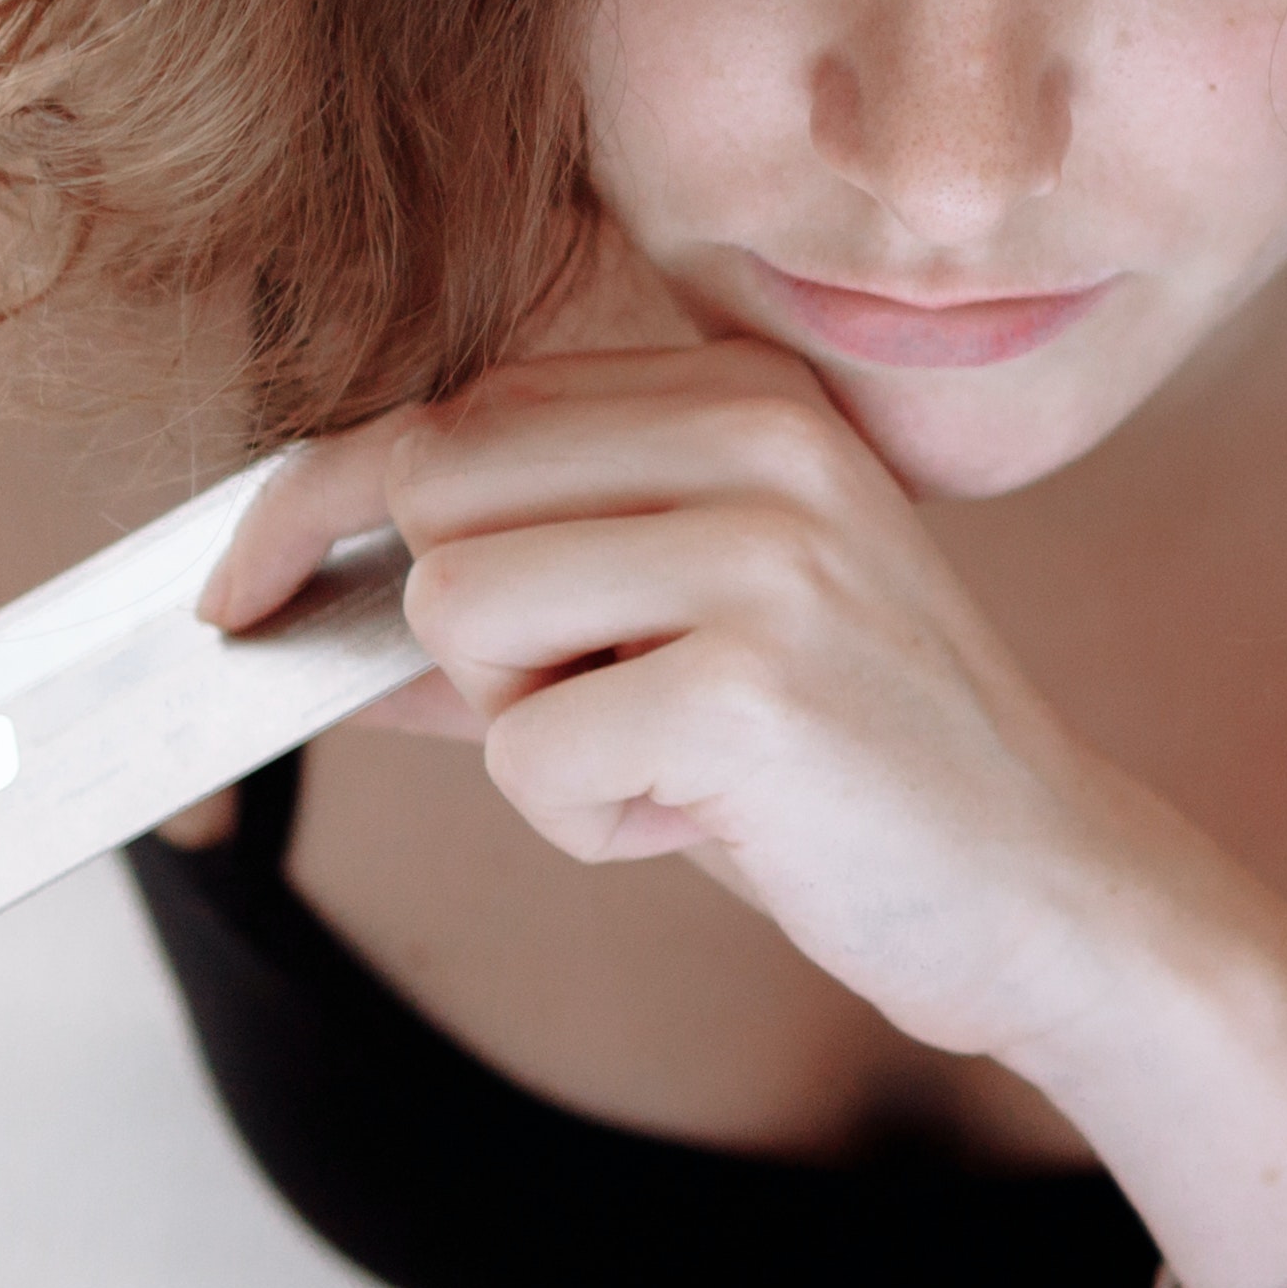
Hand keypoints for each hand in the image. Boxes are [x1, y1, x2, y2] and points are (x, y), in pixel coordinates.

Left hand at [206, 344, 1195, 1074]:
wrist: (1047, 891)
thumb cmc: (848, 775)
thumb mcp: (683, 647)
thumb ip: (511, 604)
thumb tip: (292, 602)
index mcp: (745, 396)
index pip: (456, 405)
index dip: (312, 503)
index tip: (239, 591)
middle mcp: (762, 437)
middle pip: (433, 491)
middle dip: (456, 641)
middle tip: (594, 717)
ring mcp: (767, 550)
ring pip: (458, 615)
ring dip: (526, 735)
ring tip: (668, 765)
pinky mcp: (757, 680)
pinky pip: (527, 755)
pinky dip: (587, 823)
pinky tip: (708, 822)